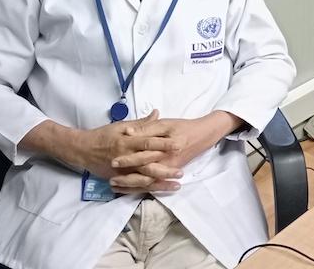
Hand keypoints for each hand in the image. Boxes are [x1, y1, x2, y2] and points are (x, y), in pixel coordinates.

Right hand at [76, 110, 184, 192]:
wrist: (83, 149)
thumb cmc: (103, 135)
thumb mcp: (121, 125)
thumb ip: (141, 123)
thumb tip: (157, 113)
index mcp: (127, 141)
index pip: (148, 143)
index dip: (164, 145)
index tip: (179, 145)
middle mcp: (125, 157)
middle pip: (148, 165)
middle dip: (166, 169)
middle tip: (181, 171)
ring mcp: (122, 171)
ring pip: (144, 179)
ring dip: (160, 183)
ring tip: (176, 185)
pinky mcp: (119, 179)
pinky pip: (135, 187)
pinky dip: (148, 189)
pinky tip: (160, 190)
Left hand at [111, 111, 243, 175]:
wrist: (202, 135)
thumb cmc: (182, 127)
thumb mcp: (165, 124)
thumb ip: (147, 127)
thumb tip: (129, 132)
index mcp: (164, 147)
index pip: (142, 154)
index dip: (127, 158)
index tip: (112, 160)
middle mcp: (166, 161)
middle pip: (143, 172)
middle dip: (126, 177)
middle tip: (110, 179)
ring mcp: (168, 169)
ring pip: (147, 181)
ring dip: (131, 185)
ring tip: (115, 186)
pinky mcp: (169, 173)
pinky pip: (153, 183)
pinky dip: (140, 187)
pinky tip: (128, 189)